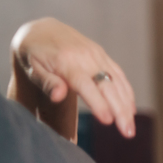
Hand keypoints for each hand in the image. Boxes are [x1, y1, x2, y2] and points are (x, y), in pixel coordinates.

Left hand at [12, 18, 136, 137]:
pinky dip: (127, 93)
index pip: (86, 85)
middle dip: (120, 111)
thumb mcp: (32, 68)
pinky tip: (131, 110)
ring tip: (130, 128)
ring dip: (127, 106)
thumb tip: (59, 96)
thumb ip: (47, 83)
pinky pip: (119, 76)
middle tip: (128, 133)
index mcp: (66, 62)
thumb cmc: (34, 53)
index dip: (98, 103)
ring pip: (118, 83)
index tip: (108, 121)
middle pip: (108, 87)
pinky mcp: (103, 56)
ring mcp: (98, 56)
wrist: (42, 29)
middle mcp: (86, 57)